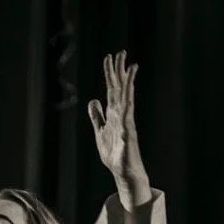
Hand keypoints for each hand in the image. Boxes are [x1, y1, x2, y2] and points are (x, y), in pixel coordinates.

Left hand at [88, 50, 150, 206]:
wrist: (123, 171)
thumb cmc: (114, 153)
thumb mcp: (100, 131)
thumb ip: (97, 116)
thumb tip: (93, 100)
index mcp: (114, 114)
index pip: (112, 89)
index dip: (110, 74)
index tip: (110, 58)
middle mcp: (122, 115)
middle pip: (120, 89)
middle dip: (119, 71)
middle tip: (121, 52)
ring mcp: (126, 123)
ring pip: (126, 99)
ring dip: (127, 84)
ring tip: (129, 68)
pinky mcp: (128, 135)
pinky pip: (127, 120)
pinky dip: (126, 110)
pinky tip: (126, 101)